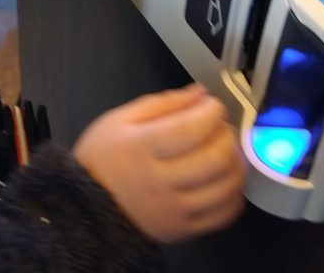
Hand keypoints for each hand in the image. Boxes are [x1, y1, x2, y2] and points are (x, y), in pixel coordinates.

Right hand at [72, 84, 245, 243]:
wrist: (87, 207)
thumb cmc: (103, 158)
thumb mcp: (120, 120)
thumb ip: (163, 104)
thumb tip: (200, 94)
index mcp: (141, 148)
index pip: (190, 129)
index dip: (211, 113)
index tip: (212, 106)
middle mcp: (159, 181)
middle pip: (215, 158)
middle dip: (227, 135)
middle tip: (220, 127)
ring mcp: (174, 210)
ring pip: (226, 186)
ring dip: (236, 163)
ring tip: (224, 151)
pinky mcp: (184, 230)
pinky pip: (224, 214)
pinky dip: (234, 193)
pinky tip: (222, 180)